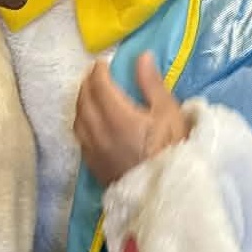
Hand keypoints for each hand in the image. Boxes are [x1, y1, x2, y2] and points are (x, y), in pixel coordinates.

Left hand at [74, 52, 191, 186]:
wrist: (168, 193)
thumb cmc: (173, 150)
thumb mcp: (169, 113)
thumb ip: (151, 84)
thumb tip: (142, 57)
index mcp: (117, 116)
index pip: (99, 86)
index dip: (99, 71)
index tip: (104, 63)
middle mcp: (99, 132)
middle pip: (84, 101)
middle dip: (88, 84)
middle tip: (96, 75)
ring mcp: (94, 151)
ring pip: (78, 120)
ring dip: (82, 103)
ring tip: (90, 96)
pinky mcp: (95, 166)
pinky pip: (80, 138)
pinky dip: (82, 123)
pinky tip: (90, 123)